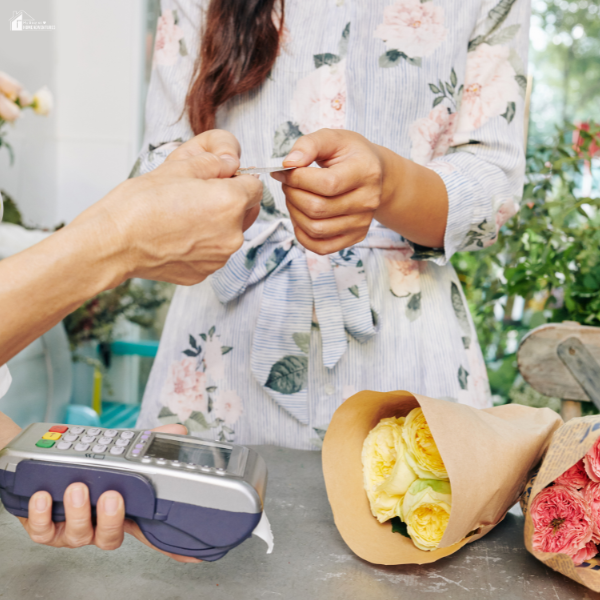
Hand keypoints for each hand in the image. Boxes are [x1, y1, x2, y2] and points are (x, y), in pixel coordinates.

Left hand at [17, 424, 200, 562]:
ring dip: (79, 511)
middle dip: (113, 519)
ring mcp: (72, 530)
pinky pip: (43, 531)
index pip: (149, 532)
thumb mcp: (118, 449)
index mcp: (122, 512)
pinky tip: (43, 494)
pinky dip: (41, 513)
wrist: (39, 465)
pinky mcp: (43, 529)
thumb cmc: (82, 465)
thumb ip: (149, 441)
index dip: (170, 547)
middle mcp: (99, 526)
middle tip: (111, 496)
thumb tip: (179, 432)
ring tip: (76, 487)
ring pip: (80, 534)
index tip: (190, 555)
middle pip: (112, 537)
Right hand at [68, 130, 262, 285]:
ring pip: (229, 233)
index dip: (237, 179)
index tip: (220, 179)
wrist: (114, 243)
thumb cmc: (140, 205)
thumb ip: (214, 162)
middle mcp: (232, 234)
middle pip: (246, 212)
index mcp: (231, 203)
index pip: (255, 186)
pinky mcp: (204, 272)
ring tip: (183, 217)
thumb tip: (231, 163)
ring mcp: (219, 257)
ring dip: (216, 224)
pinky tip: (177, 235)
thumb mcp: (178, 167)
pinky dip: (202, 244)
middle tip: (199, 195)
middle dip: (231, 201)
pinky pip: (212, 252)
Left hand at [271, 129, 384, 254]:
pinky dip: (302, 235)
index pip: (327, 184)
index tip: (285, 171)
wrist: (375, 174)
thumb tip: (288, 164)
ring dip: (294, 213)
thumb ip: (308, 145)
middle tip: (288, 184)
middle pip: (318, 209)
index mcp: (366, 171)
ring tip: (294, 197)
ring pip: (316, 229)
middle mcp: (368, 200)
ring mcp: (363, 222)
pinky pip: (321, 247)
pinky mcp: (355, 237)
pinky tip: (300, 217)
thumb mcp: (332, 138)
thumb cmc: (350, 155)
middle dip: (293, 195)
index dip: (298, 179)